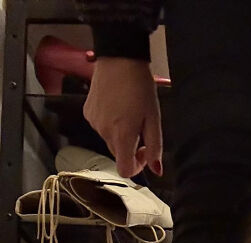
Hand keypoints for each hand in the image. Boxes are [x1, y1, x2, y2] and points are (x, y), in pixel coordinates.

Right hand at [83, 58, 162, 177]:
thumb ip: (154, 148)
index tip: (144, 153)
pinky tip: (116, 105)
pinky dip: (110, 122)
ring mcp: (94, 122)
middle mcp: (104, 132)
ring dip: (120, 133)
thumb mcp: (154, 120)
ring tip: (128, 111)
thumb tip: (156, 170)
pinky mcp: (88, 112)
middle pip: (118, 154)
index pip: (125, 170)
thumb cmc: (139, 86)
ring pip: (110, 139)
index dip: (137, 167)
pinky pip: (101, 127)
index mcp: (122, 136)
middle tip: (140, 126)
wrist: (119, 58)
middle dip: (130, 146)